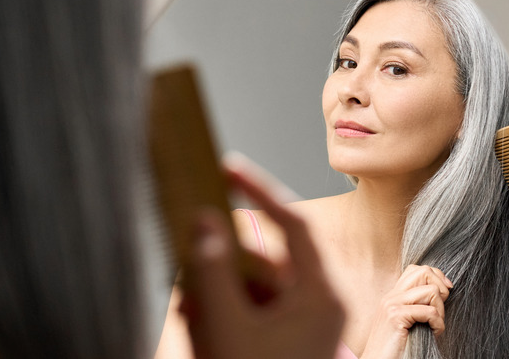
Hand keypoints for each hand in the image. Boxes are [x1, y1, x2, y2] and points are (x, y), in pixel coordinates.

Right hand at [179, 156, 344, 358]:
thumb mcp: (226, 327)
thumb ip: (212, 271)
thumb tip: (205, 222)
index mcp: (321, 296)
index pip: (295, 224)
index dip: (261, 190)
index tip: (229, 168)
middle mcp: (320, 306)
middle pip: (268, 259)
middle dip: (224, 259)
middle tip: (188, 254)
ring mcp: (306, 324)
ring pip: (257, 286)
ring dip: (219, 289)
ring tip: (187, 306)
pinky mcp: (290, 340)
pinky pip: (256, 310)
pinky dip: (226, 310)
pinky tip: (197, 320)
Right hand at [360, 265, 451, 358]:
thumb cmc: (395, 348)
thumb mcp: (407, 322)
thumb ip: (416, 306)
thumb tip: (442, 292)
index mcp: (393, 296)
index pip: (417, 270)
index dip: (436, 278)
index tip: (445, 295)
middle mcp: (391, 296)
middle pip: (424, 272)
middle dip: (440, 288)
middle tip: (440, 310)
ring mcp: (392, 304)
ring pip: (431, 291)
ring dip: (440, 310)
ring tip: (435, 325)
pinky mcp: (395, 317)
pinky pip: (430, 312)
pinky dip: (438, 324)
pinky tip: (434, 333)